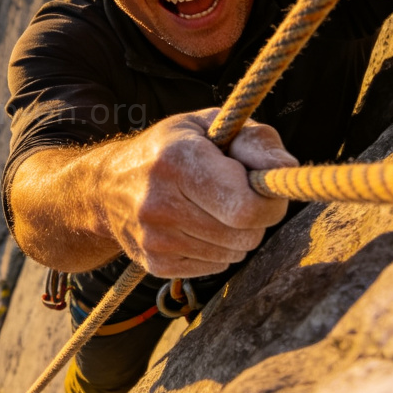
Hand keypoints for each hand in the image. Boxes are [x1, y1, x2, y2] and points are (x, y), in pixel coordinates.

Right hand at [97, 108, 296, 277]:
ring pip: (233, 254)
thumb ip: (255, 141)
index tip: (264, 188)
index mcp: (176, 160)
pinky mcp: (154, 264)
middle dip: (255, 218)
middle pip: (245, 235)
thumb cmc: (170, 148)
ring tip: (212, 208)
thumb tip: (287, 172)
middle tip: (240, 198)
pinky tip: (196, 227)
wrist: (105, 186)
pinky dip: (216, 250)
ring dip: (236, 234)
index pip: (246, 207)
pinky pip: (214, 267)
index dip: (269, 201)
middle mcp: (159, 202)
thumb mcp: (208, 125)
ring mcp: (154, 238)